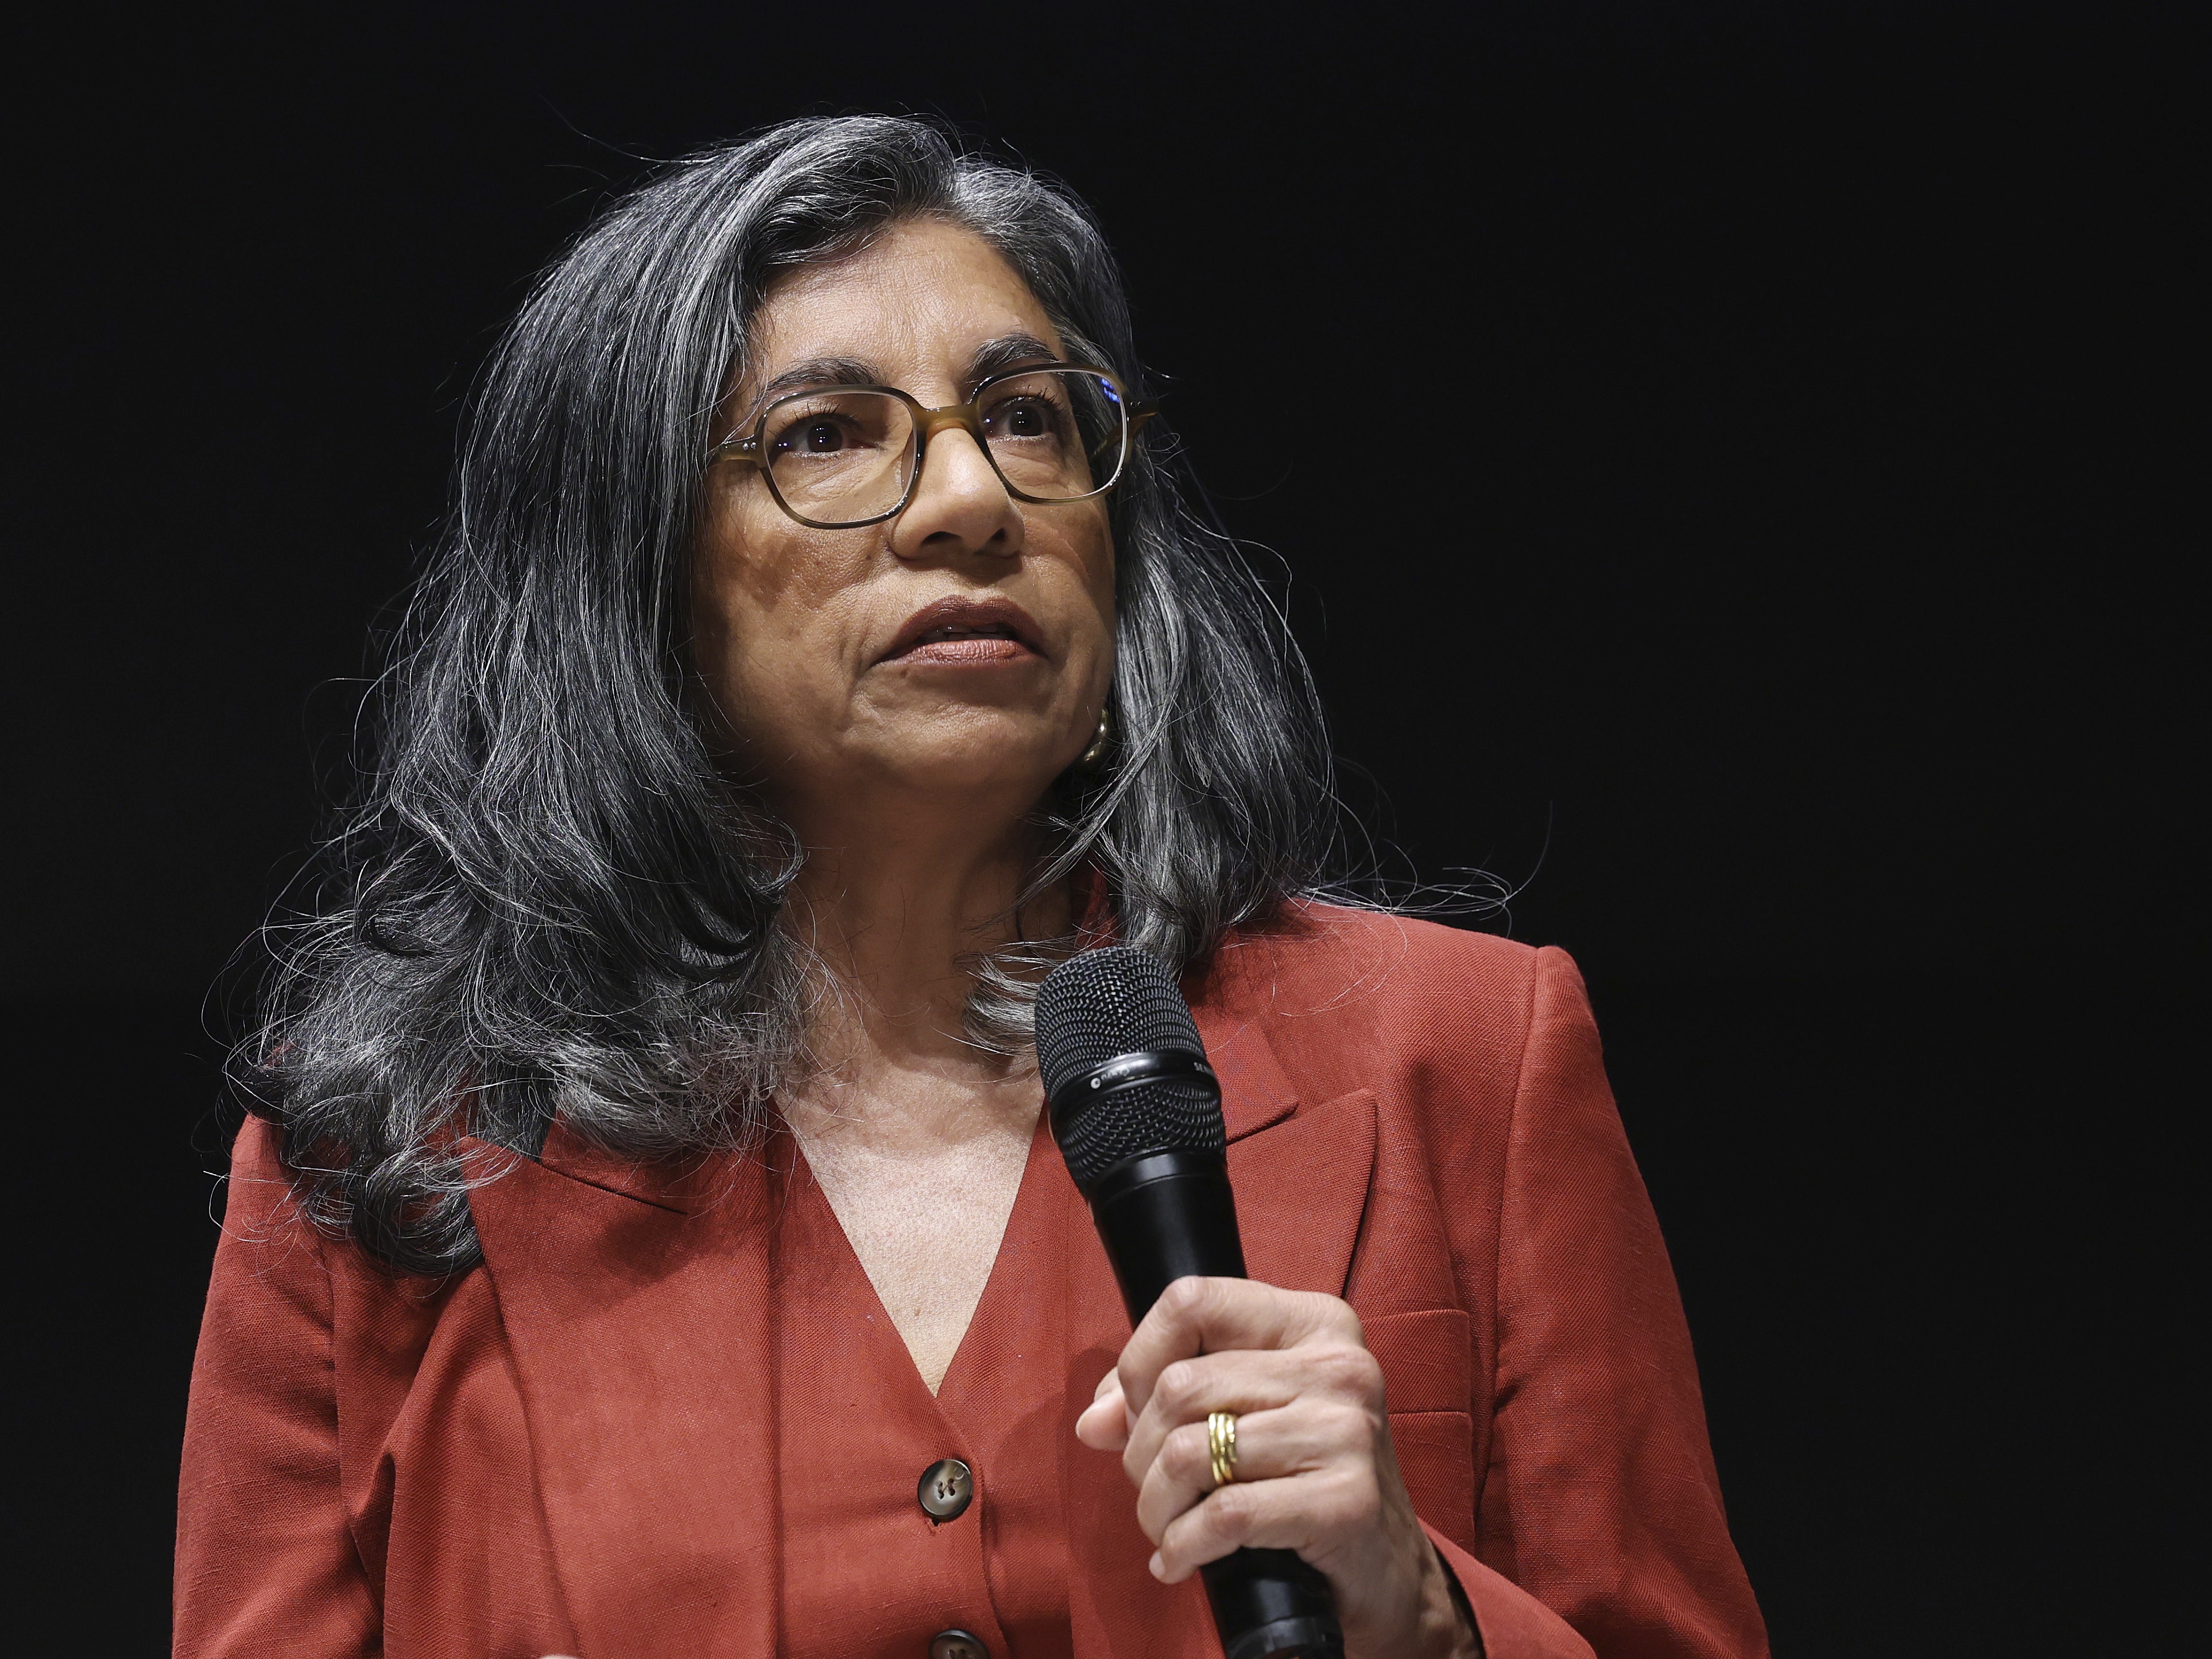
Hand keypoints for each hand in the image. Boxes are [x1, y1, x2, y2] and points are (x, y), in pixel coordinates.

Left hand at [1075, 1276, 1479, 1658]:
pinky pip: (1224, 1514)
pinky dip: (1182, 1546)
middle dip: (1141, 1450)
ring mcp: (1347, 1430)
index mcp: (1312, 1321)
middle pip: (1179, 1386)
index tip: (1136, 1408)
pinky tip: (1178, 1560)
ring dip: (1156, 1505)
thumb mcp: (1244, 1414)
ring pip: (1190, 1451)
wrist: (1387, 1568)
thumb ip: (1165, 1399)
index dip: (1139, 1357)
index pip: (1191, 1300)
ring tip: (1165, 1527)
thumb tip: (1094, 1421)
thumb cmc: (1302, 1477)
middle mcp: (1337, 1364)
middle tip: (1153, 1488)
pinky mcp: (1347, 1500)